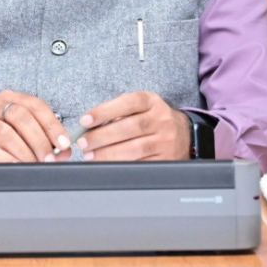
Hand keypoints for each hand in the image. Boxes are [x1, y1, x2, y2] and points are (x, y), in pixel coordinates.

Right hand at [0, 90, 71, 163]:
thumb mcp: (16, 136)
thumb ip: (41, 141)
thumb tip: (63, 152)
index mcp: (9, 98)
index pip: (36, 105)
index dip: (52, 124)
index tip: (64, 142)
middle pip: (21, 117)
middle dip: (39, 140)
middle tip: (49, 158)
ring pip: (6, 133)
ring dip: (24, 151)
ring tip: (34, 165)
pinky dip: (5, 158)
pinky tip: (15, 167)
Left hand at [75, 91, 190, 160]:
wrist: (184, 133)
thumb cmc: (151, 119)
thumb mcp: (140, 107)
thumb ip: (117, 112)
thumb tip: (89, 127)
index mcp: (151, 101)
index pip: (127, 103)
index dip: (104, 111)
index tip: (85, 120)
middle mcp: (161, 119)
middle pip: (129, 128)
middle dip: (101, 136)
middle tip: (83, 143)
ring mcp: (165, 140)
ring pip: (135, 148)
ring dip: (108, 153)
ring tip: (90, 155)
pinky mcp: (166, 158)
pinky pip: (141, 163)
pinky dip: (121, 165)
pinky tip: (107, 165)